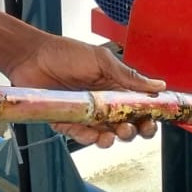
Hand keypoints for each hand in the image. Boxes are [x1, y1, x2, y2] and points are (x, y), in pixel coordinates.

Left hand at [7, 34, 164, 148]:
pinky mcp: (67, 124)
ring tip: (115, 134)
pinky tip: (94, 135)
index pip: (138, 108)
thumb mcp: (101, 60)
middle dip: (134, 131)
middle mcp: (103, 105)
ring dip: (114, 139)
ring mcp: (86, 115)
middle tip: (134, 128)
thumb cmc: (65, 53)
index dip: (148, 117)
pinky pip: (82, 137)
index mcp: (115, 88)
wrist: (31, 56)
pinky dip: (90, 139)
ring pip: (106, 136)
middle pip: (126, 126)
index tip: (153, 120)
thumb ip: (128, 75)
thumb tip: (159, 85)